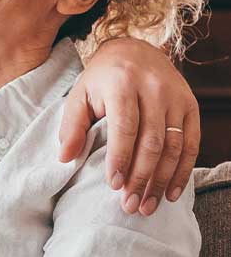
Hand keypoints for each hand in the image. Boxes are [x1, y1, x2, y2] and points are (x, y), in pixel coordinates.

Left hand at [58, 38, 199, 215]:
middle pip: (152, 141)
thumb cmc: (102, 80)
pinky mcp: (190, 105)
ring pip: (173, 146)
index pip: (125, 127)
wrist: (134, 50)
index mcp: (123, 84)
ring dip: (162, 180)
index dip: (120, 158)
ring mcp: (176, 97)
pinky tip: (171, 193)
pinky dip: (183, 171)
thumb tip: (65, 158)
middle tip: (129, 205)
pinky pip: (191, 142)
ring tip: (147, 206)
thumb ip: (71, 126)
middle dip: (141, 177)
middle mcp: (154, 89)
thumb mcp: (79, 95)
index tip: (114, 186)